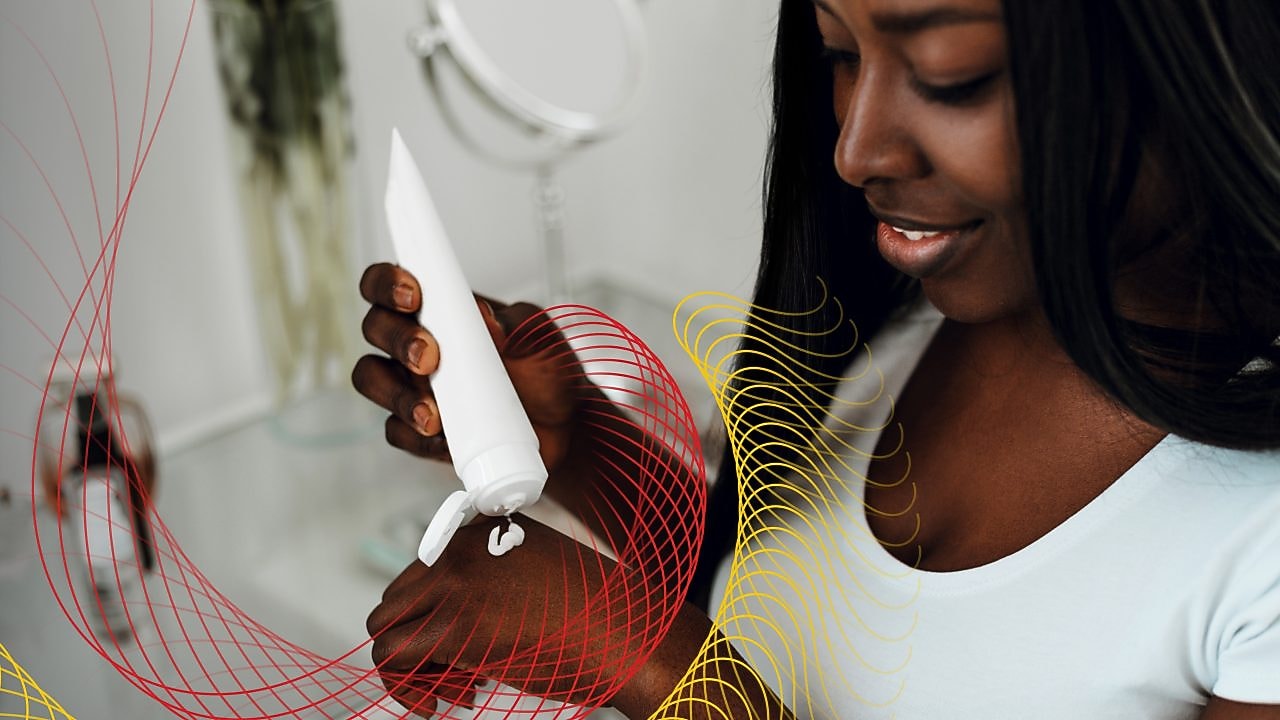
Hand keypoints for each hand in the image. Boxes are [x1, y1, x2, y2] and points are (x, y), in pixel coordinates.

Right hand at [352, 263, 583, 471]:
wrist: (564, 425)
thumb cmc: (544, 369)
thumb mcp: (538, 336)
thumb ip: (512, 324)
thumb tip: (485, 318)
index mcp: (438, 308)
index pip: (391, 283)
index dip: (388, 282)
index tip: (413, 294)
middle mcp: (415, 342)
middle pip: (375, 328)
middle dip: (397, 338)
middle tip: (429, 357)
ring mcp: (412, 386)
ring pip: (373, 379)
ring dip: (397, 394)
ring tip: (433, 413)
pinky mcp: (417, 428)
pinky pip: (397, 431)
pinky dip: (416, 436)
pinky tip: (444, 439)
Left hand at [366, 515, 668, 716]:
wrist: (626, 630)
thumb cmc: (596, 613)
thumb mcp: (538, 572)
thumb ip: (493, 580)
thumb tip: (457, 620)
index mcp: (480, 534)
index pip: (419, 577)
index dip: (431, 620)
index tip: (458, 647)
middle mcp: (460, 552)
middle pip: (395, 601)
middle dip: (416, 644)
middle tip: (455, 676)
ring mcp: (455, 586)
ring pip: (384, 628)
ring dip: (410, 669)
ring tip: (455, 691)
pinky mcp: (455, 628)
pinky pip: (392, 658)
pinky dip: (407, 687)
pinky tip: (449, 700)